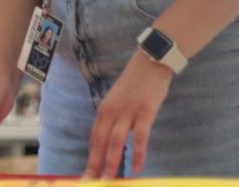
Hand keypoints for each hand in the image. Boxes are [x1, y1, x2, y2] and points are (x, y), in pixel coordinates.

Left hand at [83, 51, 173, 178]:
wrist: (150, 63)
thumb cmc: (135, 84)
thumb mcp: (118, 100)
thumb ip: (114, 118)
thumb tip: (111, 138)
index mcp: (103, 110)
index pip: (94, 138)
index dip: (91, 157)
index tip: (88, 173)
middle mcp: (111, 112)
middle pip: (100, 142)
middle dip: (95, 164)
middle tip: (92, 182)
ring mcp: (127, 112)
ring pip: (116, 142)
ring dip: (112, 162)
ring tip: (110, 180)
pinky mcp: (144, 112)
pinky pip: (140, 137)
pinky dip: (137, 154)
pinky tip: (137, 168)